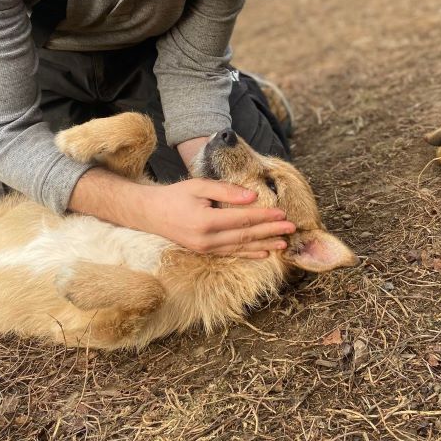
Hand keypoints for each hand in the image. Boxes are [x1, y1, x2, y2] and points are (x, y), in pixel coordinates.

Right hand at [135, 178, 294, 258]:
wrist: (150, 214)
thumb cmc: (175, 196)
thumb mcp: (198, 186)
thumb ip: (226, 191)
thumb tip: (252, 197)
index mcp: (206, 221)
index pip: (243, 219)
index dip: (264, 217)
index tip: (282, 213)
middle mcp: (207, 240)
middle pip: (246, 236)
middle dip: (271, 231)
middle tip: (291, 228)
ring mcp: (205, 249)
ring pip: (241, 248)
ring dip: (264, 245)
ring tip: (284, 244)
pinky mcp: (205, 252)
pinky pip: (232, 254)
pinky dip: (249, 254)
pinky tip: (264, 253)